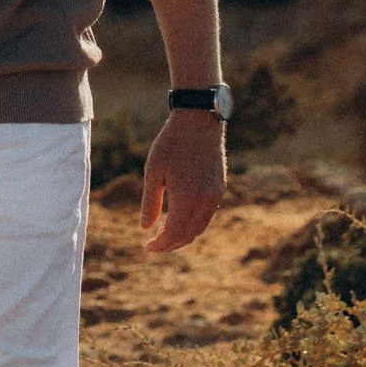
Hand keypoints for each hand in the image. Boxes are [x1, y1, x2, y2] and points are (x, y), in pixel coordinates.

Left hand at [140, 110, 226, 252]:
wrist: (199, 120)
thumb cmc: (171, 143)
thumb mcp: (153, 170)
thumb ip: (150, 202)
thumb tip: (145, 228)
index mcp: (186, 197)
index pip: (174, 232)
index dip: (160, 244)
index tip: (147, 247)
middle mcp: (205, 200)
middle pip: (188, 235)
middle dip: (171, 244)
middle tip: (155, 244)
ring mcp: (215, 195)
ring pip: (200, 227)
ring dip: (183, 235)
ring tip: (166, 234)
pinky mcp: (220, 188)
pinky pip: (207, 215)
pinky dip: (194, 223)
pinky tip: (180, 218)